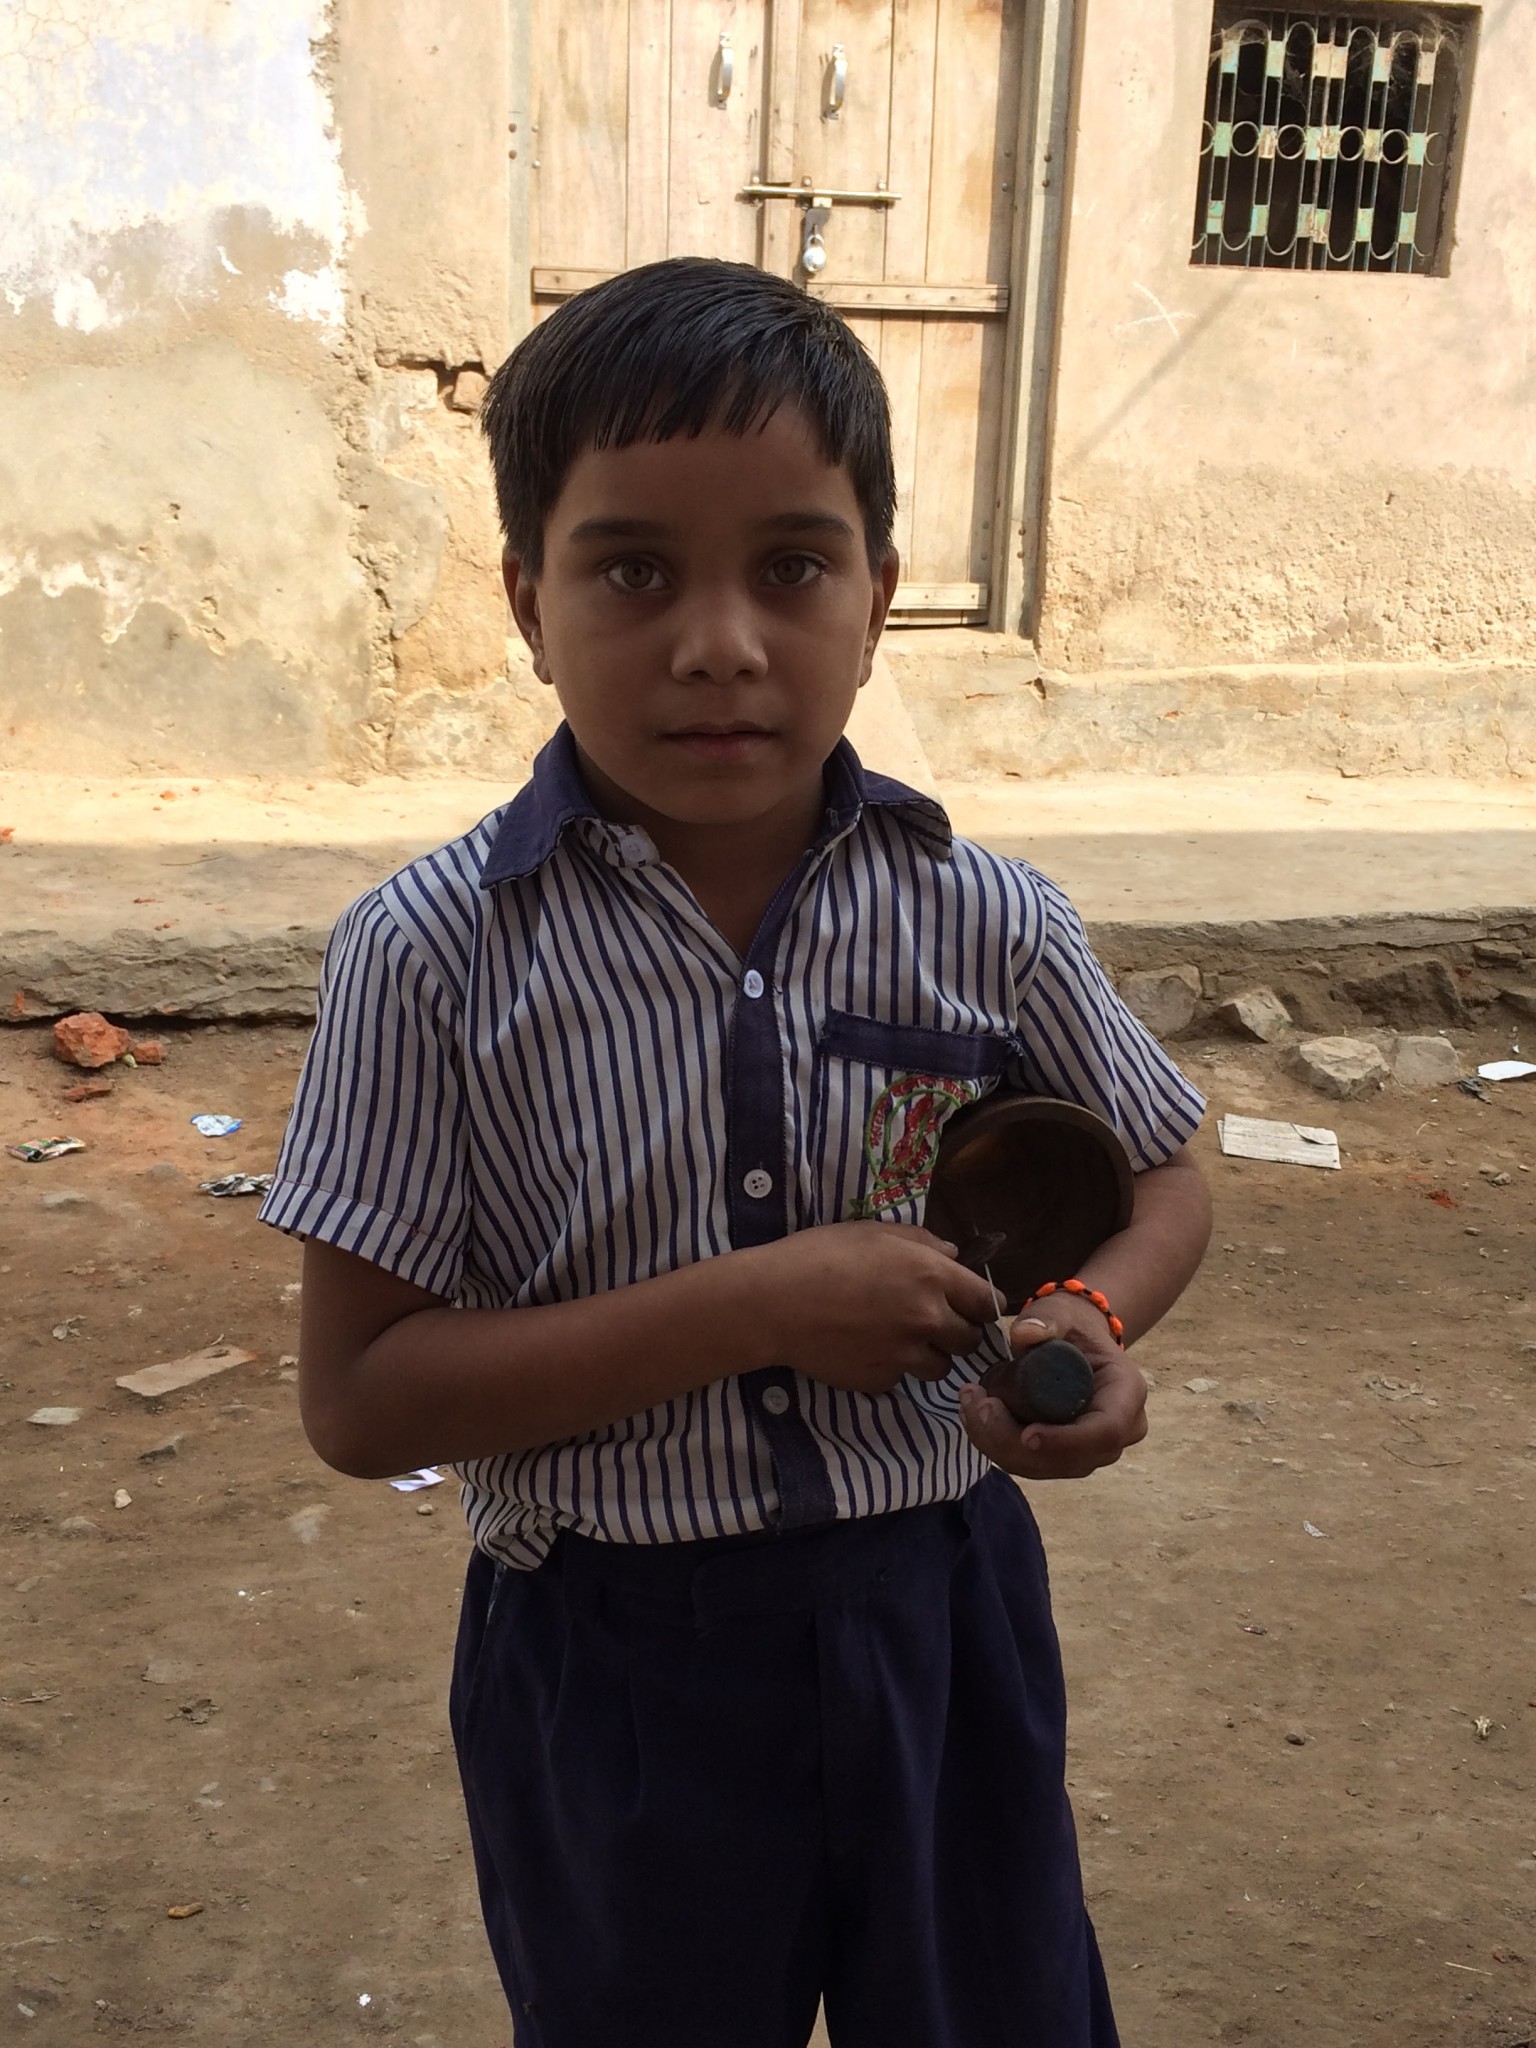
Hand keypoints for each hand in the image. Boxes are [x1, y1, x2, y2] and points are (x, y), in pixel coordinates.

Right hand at [750, 1221, 1000, 1395]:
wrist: (774, 1302)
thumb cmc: (821, 1255)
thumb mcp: (874, 1232)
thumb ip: (923, 1242)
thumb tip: (953, 1256)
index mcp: (933, 1277)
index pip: (986, 1302)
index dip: (981, 1304)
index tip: (971, 1305)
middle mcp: (928, 1319)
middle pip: (969, 1340)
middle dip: (957, 1331)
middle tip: (931, 1321)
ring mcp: (905, 1356)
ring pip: (940, 1367)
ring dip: (928, 1355)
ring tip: (897, 1338)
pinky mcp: (880, 1381)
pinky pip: (900, 1379)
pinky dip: (890, 1367)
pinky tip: (864, 1349)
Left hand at [957, 1302, 1148, 1479]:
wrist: (1072, 1340)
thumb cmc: (1070, 1325)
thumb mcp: (1061, 1312)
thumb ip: (1047, 1318)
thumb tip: (1025, 1335)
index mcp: (1125, 1394)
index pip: (1105, 1431)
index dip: (1066, 1440)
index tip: (1026, 1433)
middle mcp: (1117, 1431)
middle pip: (1069, 1459)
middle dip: (1014, 1441)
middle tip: (977, 1405)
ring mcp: (1090, 1450)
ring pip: (1042, 1467)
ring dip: (997, 1444)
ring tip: (970, 1403)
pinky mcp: (1063, 1457)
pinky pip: (1028, 1463)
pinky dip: (996, 1445)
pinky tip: (974, 1416)